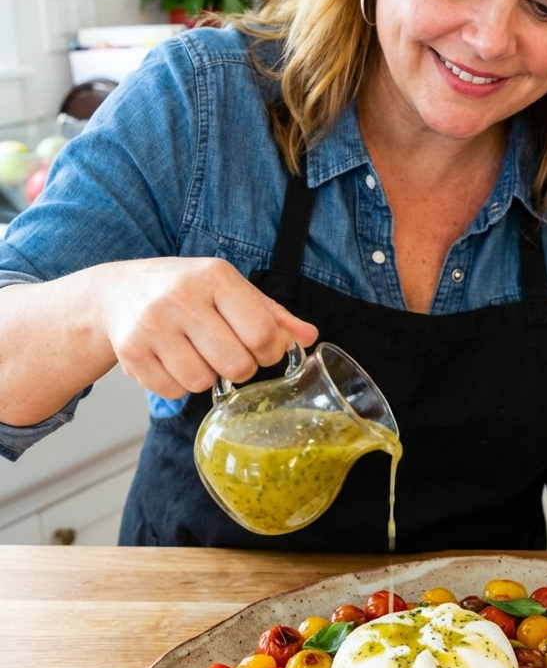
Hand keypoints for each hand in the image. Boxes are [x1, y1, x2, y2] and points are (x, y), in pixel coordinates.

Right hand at [97, 257, 317, 397]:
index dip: (270, 352)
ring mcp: (152, 325)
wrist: (117, 292)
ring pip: (203, 382)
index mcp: (215, 276)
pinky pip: (173, 391)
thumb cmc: (184, 290)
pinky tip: (171, 361)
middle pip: (237, 364)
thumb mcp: (229, 289)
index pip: (262, 333)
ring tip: (195, 354)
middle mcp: (181, 297)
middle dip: (241, 368)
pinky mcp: (131, 353)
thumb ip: (272, 314)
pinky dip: (179, 385)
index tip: (261, 348)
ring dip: (207, 376)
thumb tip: (309, 337)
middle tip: (228, 355)